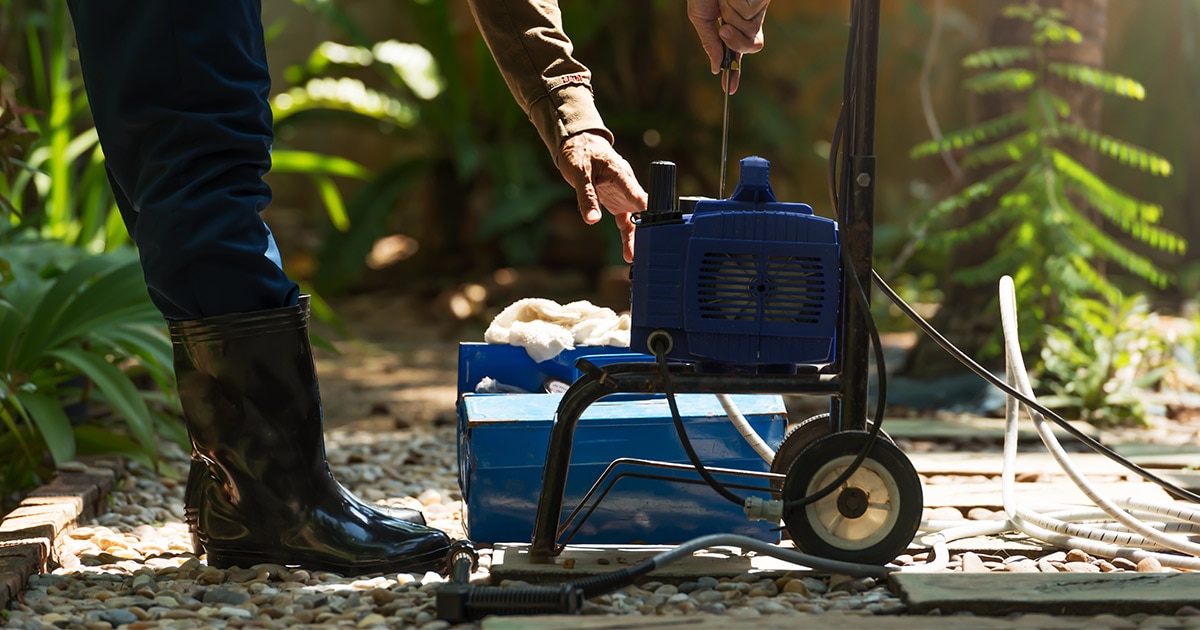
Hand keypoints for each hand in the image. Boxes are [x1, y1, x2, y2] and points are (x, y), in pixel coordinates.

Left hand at [557, 132, 643, 263]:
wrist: (578, 143)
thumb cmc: (580, 153)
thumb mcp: (579, 174)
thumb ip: (587, 197)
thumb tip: (592, 220)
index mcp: (622, 176)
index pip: (639, 196)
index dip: (650, 213)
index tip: (657, 228)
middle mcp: (627, 187)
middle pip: (643, 211)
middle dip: (647, 231)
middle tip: (648, 250)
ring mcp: (624, 195)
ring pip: (636, 219)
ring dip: (637, 237)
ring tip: (636, 257)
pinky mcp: (617, 201)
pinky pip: (626, 221)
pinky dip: (627, 235)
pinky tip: (628, 252)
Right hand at [687, 0, 770, 93]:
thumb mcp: (700, 18)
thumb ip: (709, 43)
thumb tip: (715, 69)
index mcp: (732, 27)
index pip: (736, 55)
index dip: (733, 73)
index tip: (729, 89)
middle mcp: (748, 20)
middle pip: (752, 47)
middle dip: (737, 44)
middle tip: (724, 29)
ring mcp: (758, 10)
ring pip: (751, 32)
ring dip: (734, 20)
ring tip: (725, 1)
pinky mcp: (764, 1)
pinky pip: (752, 16)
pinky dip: (738, 7)